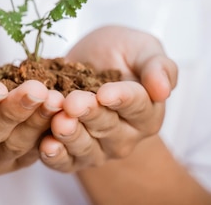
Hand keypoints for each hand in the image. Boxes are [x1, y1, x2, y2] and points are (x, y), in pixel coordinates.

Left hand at [39, 25, 177, 171]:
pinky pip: (66, 162)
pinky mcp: (73, 153)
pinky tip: (46, 146)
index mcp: (147, 111)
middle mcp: (125, 135)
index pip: (137, 106)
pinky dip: (55, 156)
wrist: (91, 59)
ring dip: (70, 135)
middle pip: (108, 127)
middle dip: (89, 114)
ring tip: (58, 121)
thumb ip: (157, 66)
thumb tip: (163, 89)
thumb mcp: (143, 48)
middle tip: (73, 103)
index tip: (104, 93)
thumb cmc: (122, 52)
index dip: (120, 99)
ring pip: (86, 147)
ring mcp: (99, 147)